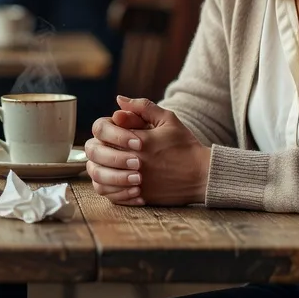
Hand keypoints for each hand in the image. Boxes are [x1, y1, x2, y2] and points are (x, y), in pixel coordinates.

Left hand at [85, 96, 209, 206]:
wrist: (203, 175)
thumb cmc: (185, 145)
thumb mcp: (168, 119)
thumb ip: (142, 107)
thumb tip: (119, 99)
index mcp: (138, 139)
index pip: (102, 130)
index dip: (104, 130)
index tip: (114, 131)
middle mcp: (134, 162)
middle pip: (96, 154)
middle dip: (98, 149)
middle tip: (105, 149)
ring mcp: (136, 182)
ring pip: (99, 178)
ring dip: (99, 170)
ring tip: (106, 166)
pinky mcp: (140, 198)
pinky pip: (111, 195)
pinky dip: (108, 188)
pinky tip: (115, 182)